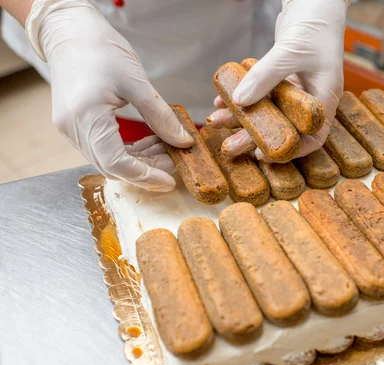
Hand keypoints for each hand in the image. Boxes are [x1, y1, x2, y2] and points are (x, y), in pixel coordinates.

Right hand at [26, 0, 192, 190]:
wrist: (68, 32)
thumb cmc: (100, 49)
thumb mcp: (137, 81)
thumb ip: (160, 116)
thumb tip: (183, 142)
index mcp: (86, 117)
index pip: (116, 163)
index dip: (145, 177)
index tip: (170, 181)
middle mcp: (73, 129)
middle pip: (112, 167)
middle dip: (146, 170)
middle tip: (175, 162)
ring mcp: (70, 128)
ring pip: (108, 160)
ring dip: (139, 161)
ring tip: (167, 149)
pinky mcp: (75, 125)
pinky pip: (103, 148)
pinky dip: (128, 150)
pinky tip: (151, 142)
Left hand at [208, 0, 346, 159]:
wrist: (312, 2)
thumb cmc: (314, 26)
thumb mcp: (289, 51)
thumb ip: (265, 77)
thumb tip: (240, 102)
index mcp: (325, 98)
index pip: (314, 136)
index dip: (291, 150)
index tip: (263, 154)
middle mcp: (311, 98)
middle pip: (285, 129)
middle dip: (255, 138)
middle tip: (230, 146)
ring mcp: (295, 90)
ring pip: (269, 113)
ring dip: (243, 119)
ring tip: (217, 122)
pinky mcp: (281, 80)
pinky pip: (260, 95)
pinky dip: (241, 99)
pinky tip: (221, 101)